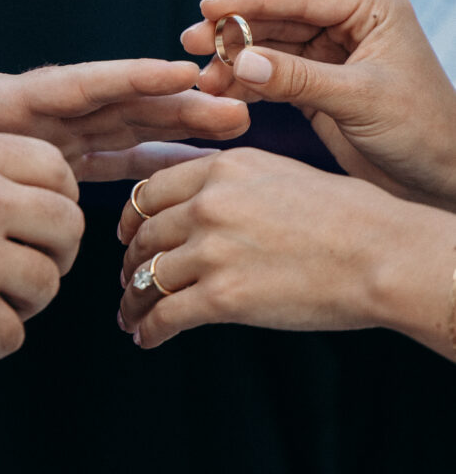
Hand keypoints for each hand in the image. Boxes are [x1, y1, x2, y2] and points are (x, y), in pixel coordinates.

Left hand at [0, 60, 249, 181]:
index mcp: (10, 100)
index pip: (79, 85)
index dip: (131, 78)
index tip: (180, 72)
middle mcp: (42, 114)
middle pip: (117, 103)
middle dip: (174, 101)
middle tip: (232, 102)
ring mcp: (52, 133)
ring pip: (123, 125)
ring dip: (174, 124)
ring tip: (229, 122)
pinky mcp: (53, 155)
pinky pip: (107, 156)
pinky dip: (147, 157)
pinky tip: (184, 162)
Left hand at [117, 148, 455, 357]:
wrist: (377, 253)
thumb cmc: (344, 214)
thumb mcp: (278, 172)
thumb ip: (232, 182)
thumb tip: (202, 202)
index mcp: (222, 167)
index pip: (152, 190)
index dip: (132, 217)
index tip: (127, 235)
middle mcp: (208, 202)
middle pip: (145, 233)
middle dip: (130, 260)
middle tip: (127, 278)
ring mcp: (212, 249)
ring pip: (148, 276)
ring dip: (132, 300)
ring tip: (130, 315)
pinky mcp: (222, 296)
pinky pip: (166, 315)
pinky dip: (149, 330)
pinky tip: (146, 338)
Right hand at [181, 0, 455, 209]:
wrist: (443, 182)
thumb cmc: (424, 132)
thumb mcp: (360, 99)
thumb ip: (299, 79)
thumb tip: (241, 61)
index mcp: (370, 9)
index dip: (249, 1)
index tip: (208, 6)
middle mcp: (349, 25)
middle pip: (278, 20)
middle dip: (234, 33)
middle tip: (191, 42)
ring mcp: (332, 55)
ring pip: (271, 50)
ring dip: (236, 63)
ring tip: (202, 80)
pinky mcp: (319, 86)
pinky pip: (274, 78)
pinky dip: (248, 86)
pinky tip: (221, 93)